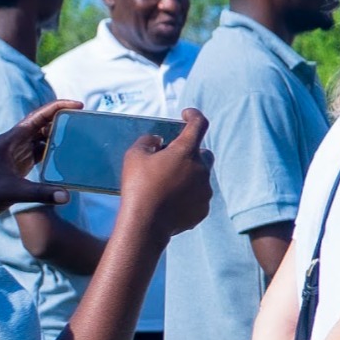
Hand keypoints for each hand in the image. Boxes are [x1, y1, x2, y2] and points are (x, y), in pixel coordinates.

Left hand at [0, 98, 84, 223]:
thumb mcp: (13, 192)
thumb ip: (41, 193)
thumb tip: (67, 196)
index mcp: (8, 141)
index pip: (36, 118)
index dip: (57, 108)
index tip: (77, 105)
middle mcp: (11, 144)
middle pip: (40, 125)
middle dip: (60, 121)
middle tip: (82, 122)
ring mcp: (14, 155)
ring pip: (39, 139)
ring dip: (56, 137)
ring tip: (78, 137)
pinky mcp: (16, 166)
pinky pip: (37, 153)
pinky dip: (51, 152)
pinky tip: (64, 156)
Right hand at [118, 109, 214, 242]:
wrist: (145, 224)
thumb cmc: (138, 186)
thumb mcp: (134, 156)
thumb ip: (147, 141)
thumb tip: (157, 141)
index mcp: (186, 151)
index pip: (199, 124)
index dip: (194, 115)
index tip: (187, 115)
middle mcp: (201, 169)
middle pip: (204, 153)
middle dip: (191, 153)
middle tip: (173, 158)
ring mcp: (205, 190)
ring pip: (201, 177)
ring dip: (189, 176)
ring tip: (167, 184)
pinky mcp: (203, 209)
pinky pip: (198, 197)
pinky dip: (188, 195)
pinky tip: (171, 201)